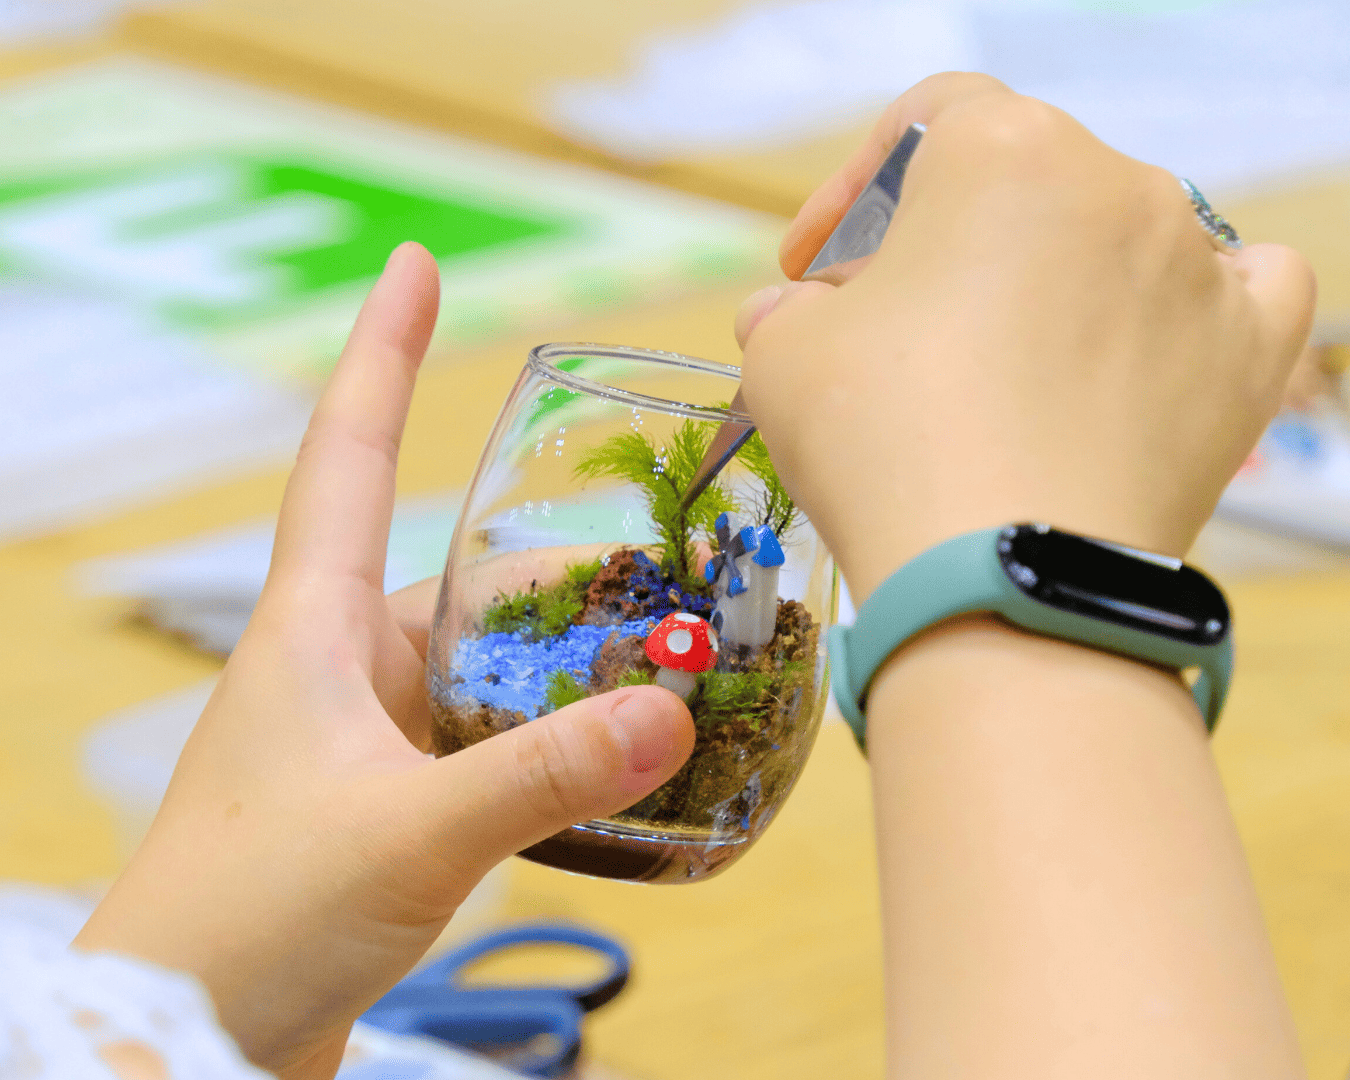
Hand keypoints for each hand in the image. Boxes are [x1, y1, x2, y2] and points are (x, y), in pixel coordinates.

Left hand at [75, 244, 694, 1079]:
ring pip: (481, 663)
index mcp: (313, 630)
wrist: (189, 1039)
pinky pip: (484, 738)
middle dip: (545, 552)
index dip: (381, 353)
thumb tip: (668, 709)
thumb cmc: (250, 918)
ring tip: (660, 649)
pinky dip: (545, 733)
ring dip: (556, 656)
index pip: (348, 455)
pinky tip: (607, 752)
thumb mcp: (411, 830)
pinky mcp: (390, 802)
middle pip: (454, 570)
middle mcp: (338, 668)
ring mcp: (364, 737)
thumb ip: (542, 772)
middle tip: (649, 533)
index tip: (413, 265)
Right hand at [736, 73, 1315, 601]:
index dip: (855, 191)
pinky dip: (1190, 304)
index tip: (812, 269)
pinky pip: (1239, 288)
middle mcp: (1117, 183)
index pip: (925, 124)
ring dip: (1046, 282)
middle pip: (1018, 187)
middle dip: (943, 246)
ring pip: (1114, 236)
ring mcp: (1196, 264)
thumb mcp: (784, 360)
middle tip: (889, 330)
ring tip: (995, 372)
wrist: (1001, 582)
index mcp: (1003, 153)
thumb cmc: (883, 444)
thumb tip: (792, 317)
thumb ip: (786, 313)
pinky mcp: (1248, 350)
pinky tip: (1146, 341)